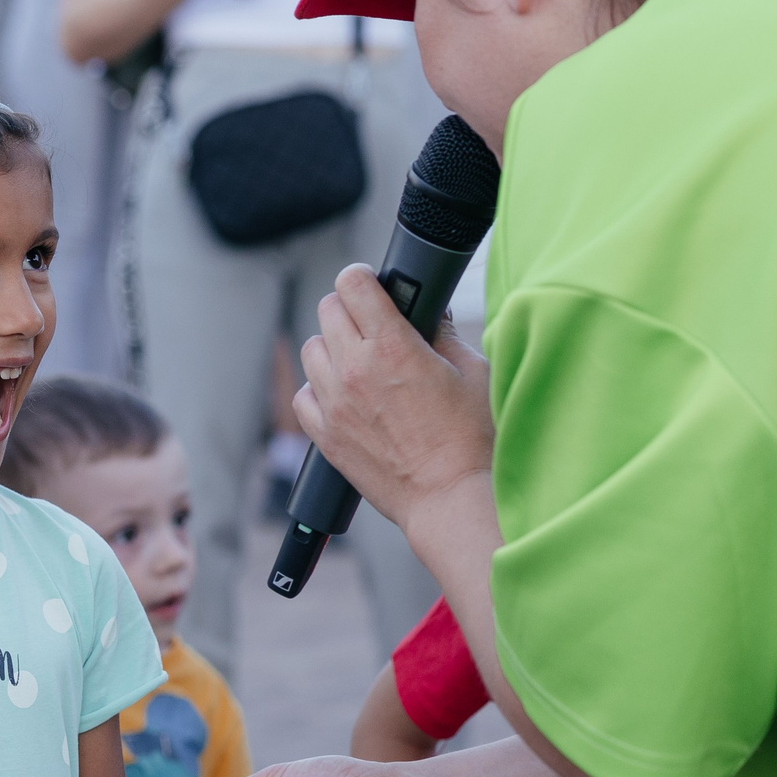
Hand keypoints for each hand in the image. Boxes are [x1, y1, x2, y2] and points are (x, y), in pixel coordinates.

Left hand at [295, 265, 494, 537]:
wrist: (451, 498)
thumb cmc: (472, 439)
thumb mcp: (473, 373)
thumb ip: (445, 334)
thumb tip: (433, 310)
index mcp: (392, 345)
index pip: (352, 283)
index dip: (363, 278)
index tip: (372, 285)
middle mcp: (355, 369)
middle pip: (328, 309)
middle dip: (350, 308)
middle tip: (372, 324)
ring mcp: (335, 404)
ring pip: (311, 349)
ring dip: (332, 347)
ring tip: (359, 362)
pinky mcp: (326, 436)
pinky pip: (303, 395)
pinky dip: (318, 390)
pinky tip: (344, 397)